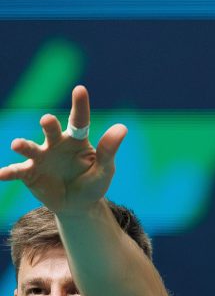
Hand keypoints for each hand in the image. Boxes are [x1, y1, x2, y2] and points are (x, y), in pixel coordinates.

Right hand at [0, 85, 125, 212]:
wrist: (78, 205)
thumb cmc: (93, 182)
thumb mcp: (105, 169)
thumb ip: (108, 150)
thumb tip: (122, 127)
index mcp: (77, 140)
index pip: (79, 120)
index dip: (80, 105)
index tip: (80, 90)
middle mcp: (56, 144)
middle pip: (52, 131)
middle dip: (49, 125)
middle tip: (47, 120)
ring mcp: (41, 158)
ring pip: (31, 149)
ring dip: (24, 146)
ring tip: (17, 145)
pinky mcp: (30, 173)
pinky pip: (18, 171)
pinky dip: (9, 172)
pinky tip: (1, 174)